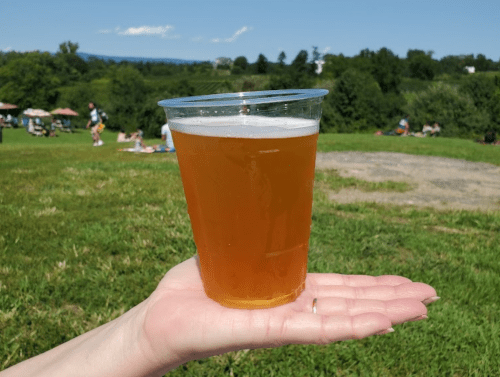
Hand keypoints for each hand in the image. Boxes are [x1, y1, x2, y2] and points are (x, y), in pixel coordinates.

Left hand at [140, 257, 437, 372]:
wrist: (160, 317)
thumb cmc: (192, 288)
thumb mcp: (230, 253)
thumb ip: (251, 237)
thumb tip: (262, 202)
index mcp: (286, 291)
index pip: (337, 289)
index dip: (371, 286)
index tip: (402, 280)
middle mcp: (290, 309)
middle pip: (348, 303)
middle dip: (389, 299)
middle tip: (428, 294)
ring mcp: (281, 324)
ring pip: (340, 319)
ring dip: (381, 312)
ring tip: (419, 308)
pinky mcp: (264, 333)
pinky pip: (312, 332)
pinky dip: (347, 328)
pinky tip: (378, 324)